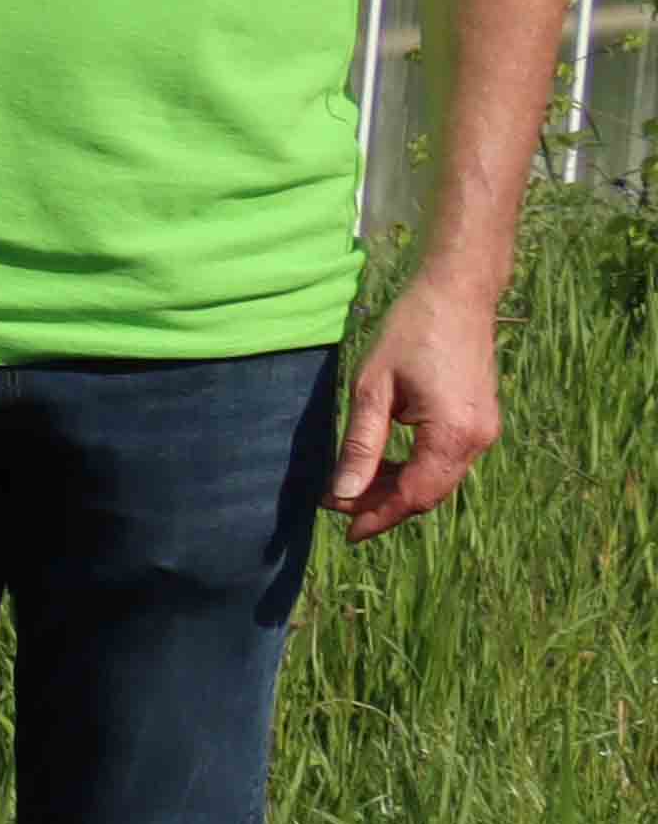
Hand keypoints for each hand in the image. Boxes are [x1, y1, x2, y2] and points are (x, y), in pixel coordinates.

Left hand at [333, 268, 503, 535]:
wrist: (457, 293)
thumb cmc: (410, 332)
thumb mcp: (372, 389)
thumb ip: (361, 446)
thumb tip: (343, 494)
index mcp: (453, 434)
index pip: (413, 496)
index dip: (376, 516)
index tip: (342, 529)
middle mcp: (478, 440)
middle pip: (428, 494)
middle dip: (383, 506)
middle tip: (337, 506)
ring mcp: (485, 431)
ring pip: (438, 480)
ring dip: (398, 489)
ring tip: (353, 487)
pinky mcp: (481, 421)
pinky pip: (447, 461)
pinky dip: (415, 470)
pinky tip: (383, 465)